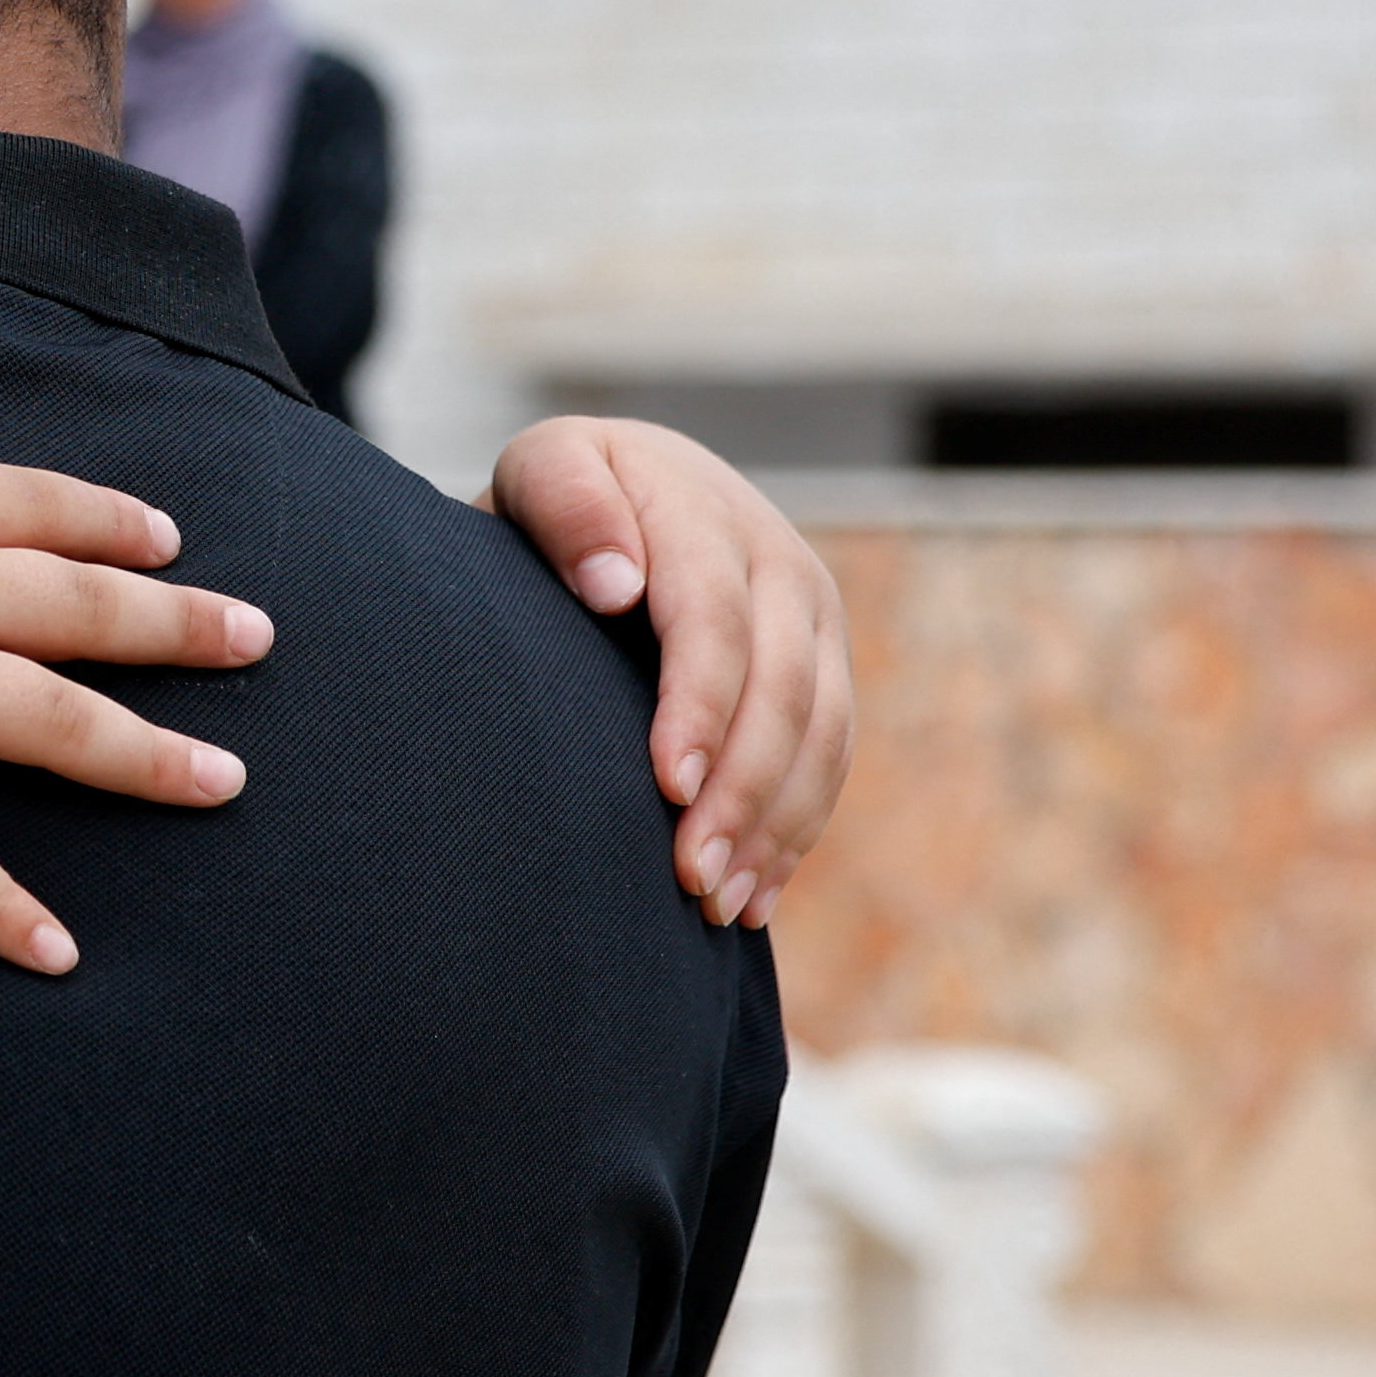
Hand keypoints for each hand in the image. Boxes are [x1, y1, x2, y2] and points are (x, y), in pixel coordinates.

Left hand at [483, 416, 849, 930]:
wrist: (635, 480)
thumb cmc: (561, 497)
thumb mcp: (543, 471)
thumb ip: (566, 507)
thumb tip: (615, 583)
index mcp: (703, 514)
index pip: (715, 621)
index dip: (699, 706)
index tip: (668, 783)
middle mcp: (778, 561)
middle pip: (782, 692)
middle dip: (742, 791)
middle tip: (690, 877)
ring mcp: (814, 617)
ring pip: (823, 735)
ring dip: (776, 827)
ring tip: (718, 905)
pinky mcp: (826, 665)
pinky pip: (832, 757)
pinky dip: (796, 830)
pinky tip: (755, 896)